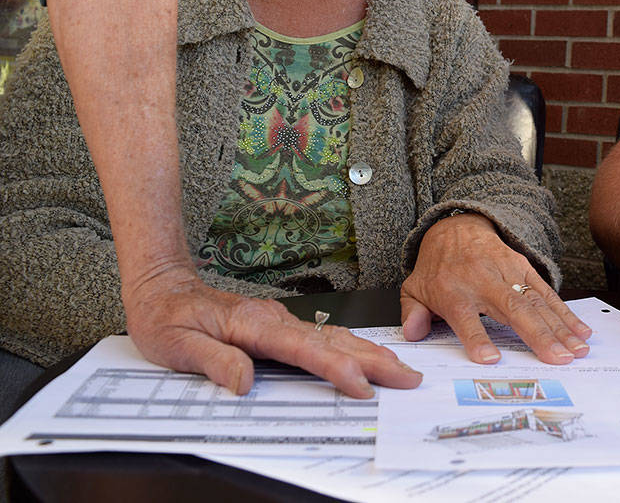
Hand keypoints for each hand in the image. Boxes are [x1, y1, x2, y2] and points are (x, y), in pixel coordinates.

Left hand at [123, 266, 421, 397]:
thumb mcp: (175, 346)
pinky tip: (364, 352)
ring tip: (398, 366)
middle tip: (406, 377)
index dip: (337, 369)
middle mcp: (274, 319)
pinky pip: (323, 336)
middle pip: (333, 341)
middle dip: (373, 360)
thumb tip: (245, 382)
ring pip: (333, 336)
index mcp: (253, 325)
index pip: (305, 350)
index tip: (362, 385)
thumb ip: (214, 362)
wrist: (162, 286)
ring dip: (369, 352)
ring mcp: (279, 319)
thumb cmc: (165, 316)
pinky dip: (351, 345)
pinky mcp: (279, 324)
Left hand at [399, 212, 591, 363]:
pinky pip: (547, 292)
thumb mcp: (415, 288)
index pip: (466, 318)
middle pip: (513, 310)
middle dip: (538, 335)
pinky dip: (565, 312)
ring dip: (560, 327)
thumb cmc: (437, 267)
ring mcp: (508, 274)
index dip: (477, 338)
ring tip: (576, 350)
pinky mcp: (524, 268)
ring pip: (536, 302)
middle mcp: (484, 282)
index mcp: (454, 293)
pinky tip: (580, 331)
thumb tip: (413, 334)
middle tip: (558, 359)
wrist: (457, 228)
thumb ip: (413, 313)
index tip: (491, 359)